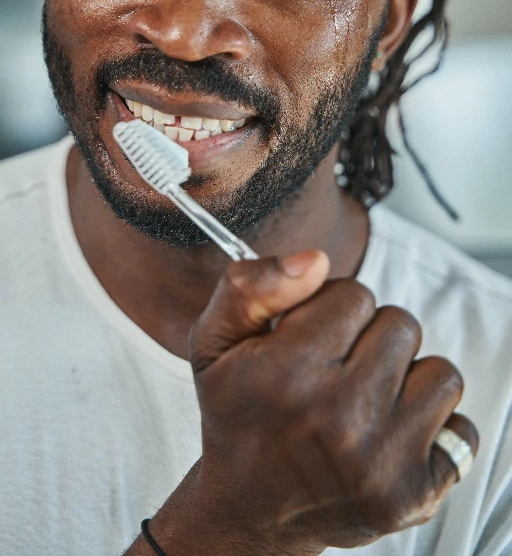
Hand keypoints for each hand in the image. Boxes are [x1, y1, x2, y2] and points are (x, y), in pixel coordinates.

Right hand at [189, 250, 478, 554]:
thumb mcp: (215, 343)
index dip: (332, 312)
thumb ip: (250, 286)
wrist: (252, 510)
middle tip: (338, 373)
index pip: (355, 295)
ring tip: (367, 403)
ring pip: (439, 371)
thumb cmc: (238, 417)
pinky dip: (434, 425)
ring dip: (407, 380)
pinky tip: (393, 436)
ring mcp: (382, 460)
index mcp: (287, 374)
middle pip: (401, 325)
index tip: (312, 341)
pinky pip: (462, 425)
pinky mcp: (415, 492)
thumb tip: (315, 260)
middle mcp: (339, 418)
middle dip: (371, 340)